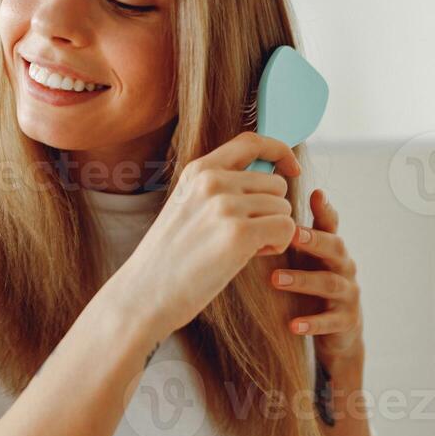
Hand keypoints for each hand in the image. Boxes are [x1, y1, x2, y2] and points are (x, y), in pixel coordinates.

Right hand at [112, 132, 300, 341]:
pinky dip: (277, 245)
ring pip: (283, 208)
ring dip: (273, 232)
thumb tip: (269, 177)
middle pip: (276, 184)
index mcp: (199, 170)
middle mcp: (212, 181)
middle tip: (247, 235)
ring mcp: (225, 206)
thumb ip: (220, 188)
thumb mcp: (187, 206)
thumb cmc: (169, 258)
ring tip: (241, 248)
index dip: (279, 151)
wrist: (143, 293)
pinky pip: (286, 228)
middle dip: (272, 211)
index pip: (251, 142)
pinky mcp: (239, 234)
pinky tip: (251, 256)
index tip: (291, 169)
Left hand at [268, 188, 363, 365]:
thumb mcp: (309, 257)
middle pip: (335, 248)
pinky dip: (311, 323)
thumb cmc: (316, 285)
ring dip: (303, 280)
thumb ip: (296, 233)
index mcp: (333, 249)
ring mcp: (348, 294)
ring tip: (275, 279)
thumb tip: (270, 203)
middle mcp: (345, 267)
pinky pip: (329, 322)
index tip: (315, 194)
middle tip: (290, 234)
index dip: (325, 210)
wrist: (340, 332)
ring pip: (330, 283)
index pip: (331, 225)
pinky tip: (293, 325)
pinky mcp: (346, 321)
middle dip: (315, 241)